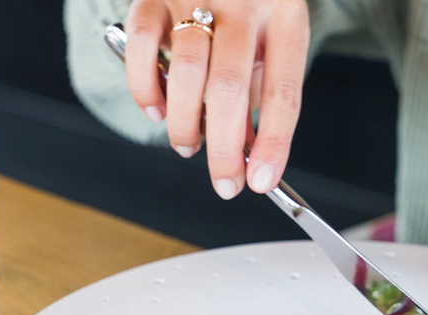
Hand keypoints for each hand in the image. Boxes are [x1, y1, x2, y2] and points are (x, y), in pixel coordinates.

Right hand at [124, 0, 308, 198]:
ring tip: (189, 146)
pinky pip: (143, 48)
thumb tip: (245, 153)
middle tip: (224, 184)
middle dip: (225, 149)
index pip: (284, 90)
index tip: (262, 182)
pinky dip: (146, 89)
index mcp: (284, 14)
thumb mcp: (271, 39)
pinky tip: (158, 110)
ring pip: (186, 72)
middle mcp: (242, 2)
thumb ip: (259, 93)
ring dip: (186, 124)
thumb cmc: (249, 1)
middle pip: (231, 88)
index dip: (274, 143)